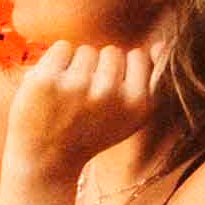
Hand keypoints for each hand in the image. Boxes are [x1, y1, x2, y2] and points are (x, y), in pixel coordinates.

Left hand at [5, 41, 163, 179]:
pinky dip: (55, 63)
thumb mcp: (130, 117)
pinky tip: (51, 89)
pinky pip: (62, 47)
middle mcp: (110, 94)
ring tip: (68, 98)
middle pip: (111, 52)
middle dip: (99, 70)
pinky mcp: (48, 80)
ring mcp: (78, 86)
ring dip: (76, 68)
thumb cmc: (90, 133)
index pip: (139, 56)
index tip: (108, 95)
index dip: (121, 72)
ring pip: (86, 50)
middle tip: (85, 102)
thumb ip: (150, 82)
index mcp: (137, 104)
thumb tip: (159, 44)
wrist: (45, 161)